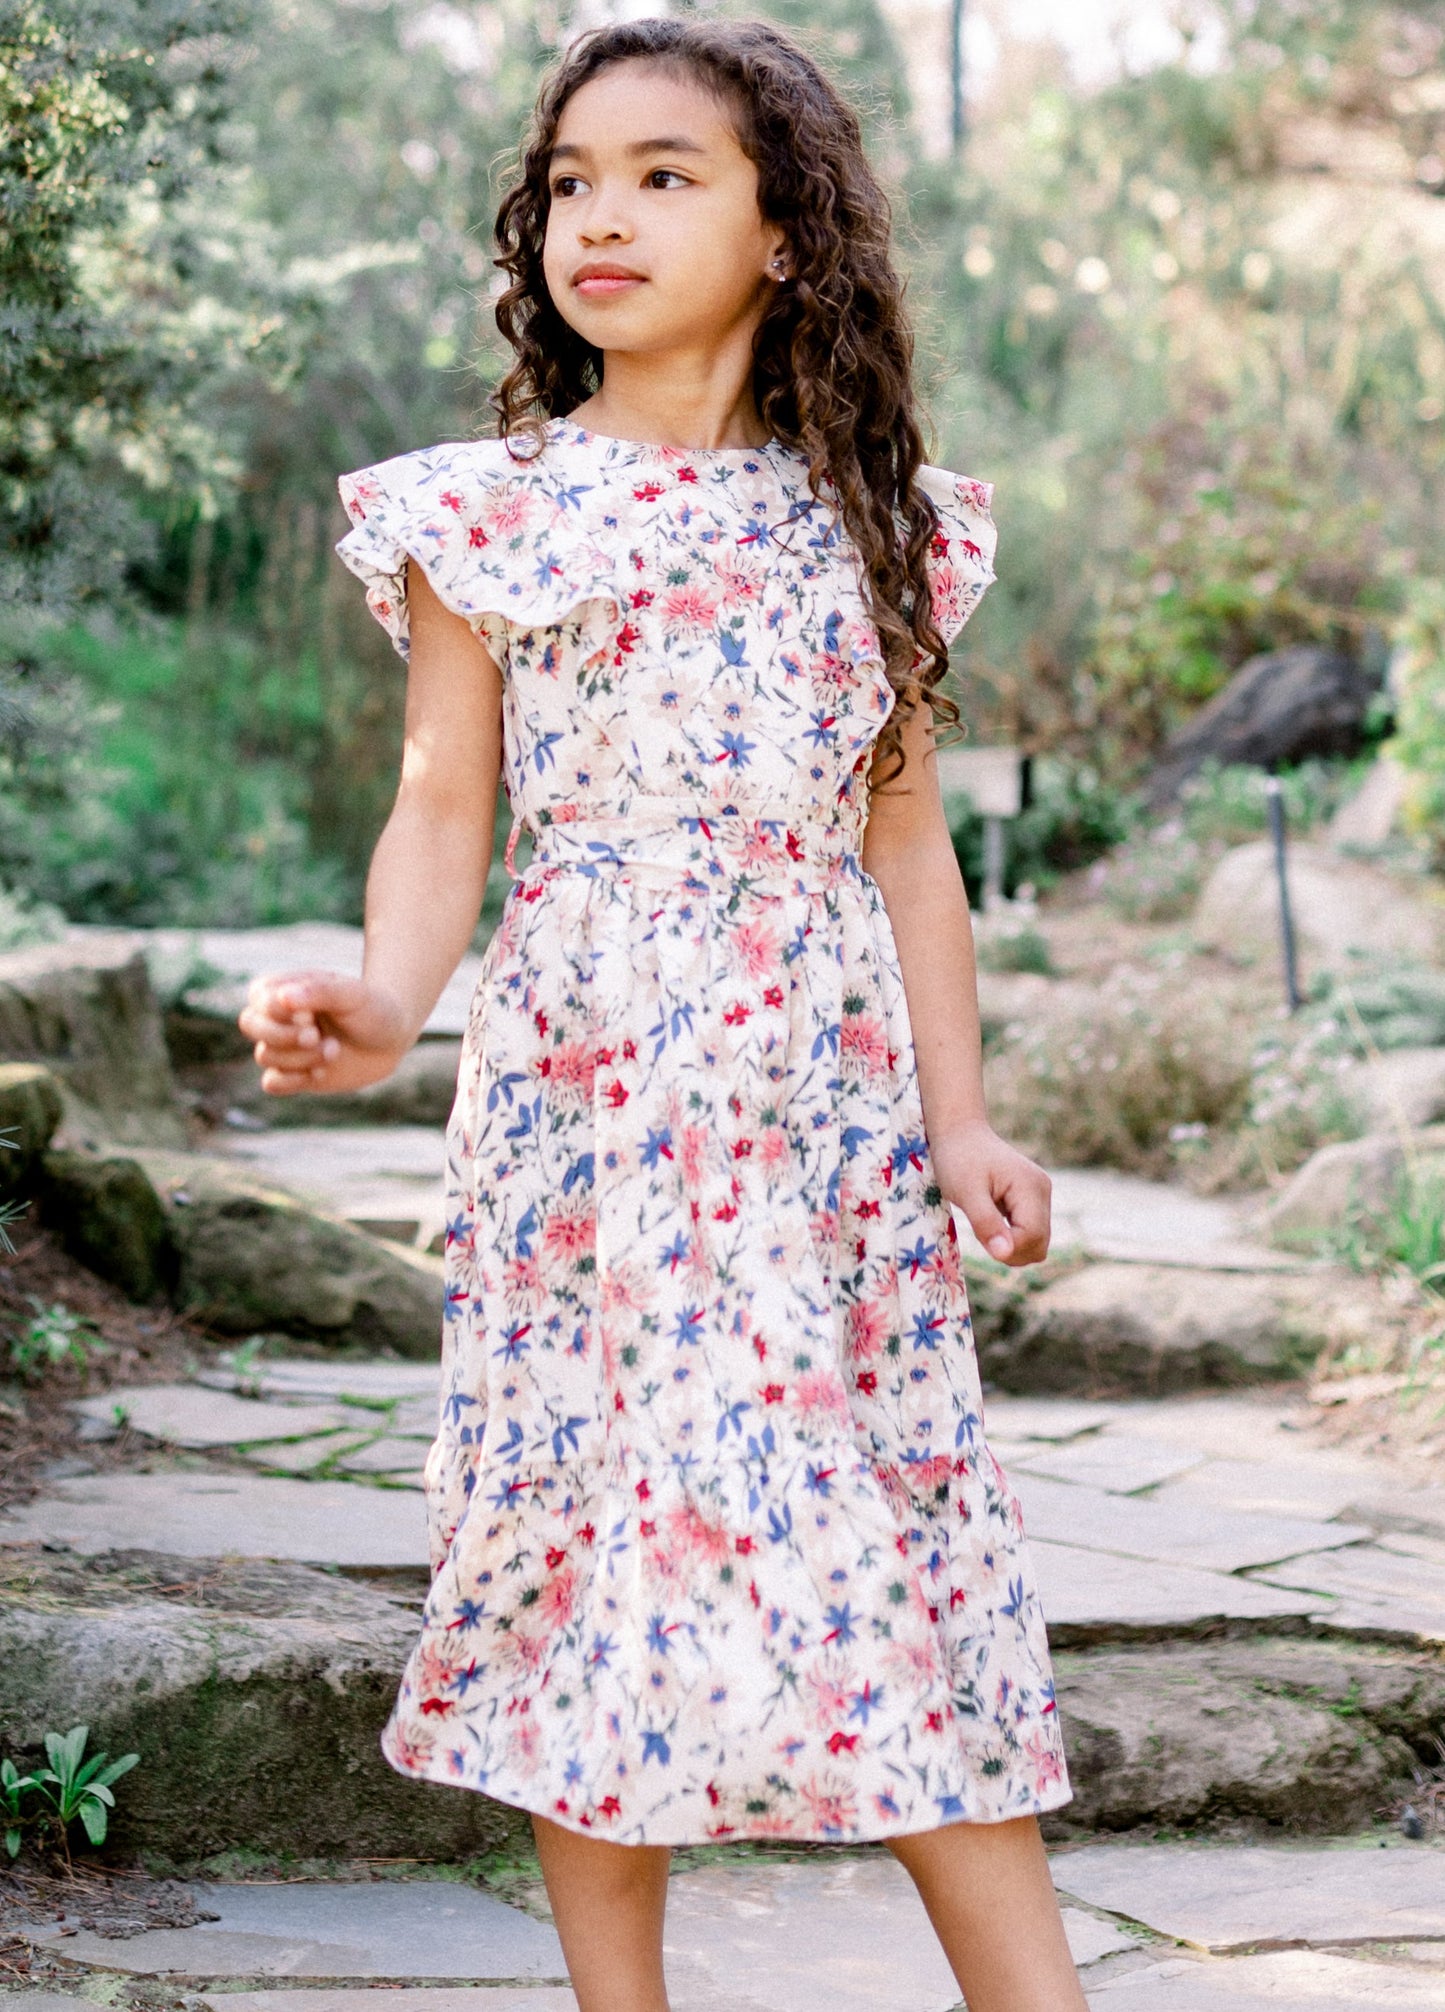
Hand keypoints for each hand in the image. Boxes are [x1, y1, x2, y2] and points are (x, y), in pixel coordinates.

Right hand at [237, 970, 414, 1096]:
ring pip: (265, 1055)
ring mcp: (284, 1046)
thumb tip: (283, 997)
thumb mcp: (352, 994)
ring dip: (300, 1057)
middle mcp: (277, 1017)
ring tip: (333, 1050)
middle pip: (250, 1024)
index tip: (311, 1015)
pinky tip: (320, 1073)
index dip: (281, 1012)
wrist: (391, 1037)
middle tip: (315, 1036)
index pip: (259, 999)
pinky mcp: (293, 1074)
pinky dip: (292, 1081)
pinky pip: (271, 1083)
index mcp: (284, 988)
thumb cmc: (371, 1007)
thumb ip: (319, 992)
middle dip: (283, 1035)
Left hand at [930, 1118, 1050, 1266]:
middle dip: (1010, 1250)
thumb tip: (1004, 1254)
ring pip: (1036, 1242)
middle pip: (1039, 1244)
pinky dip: (1009, 1236)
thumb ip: (986, 1223)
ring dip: (1009, 1244)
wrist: (959, 1133)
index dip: (1008, 1248)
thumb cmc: (958, 1159)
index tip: (981, 1237)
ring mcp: (1040, 1195)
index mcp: (1031, 1188)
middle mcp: (1043, 1191)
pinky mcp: (1032, 1200)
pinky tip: (990, 1219)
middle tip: (981, 1229)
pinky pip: (1028, 1232)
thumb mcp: (966, 1192)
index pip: (1032, 1236)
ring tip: (984, 1221)